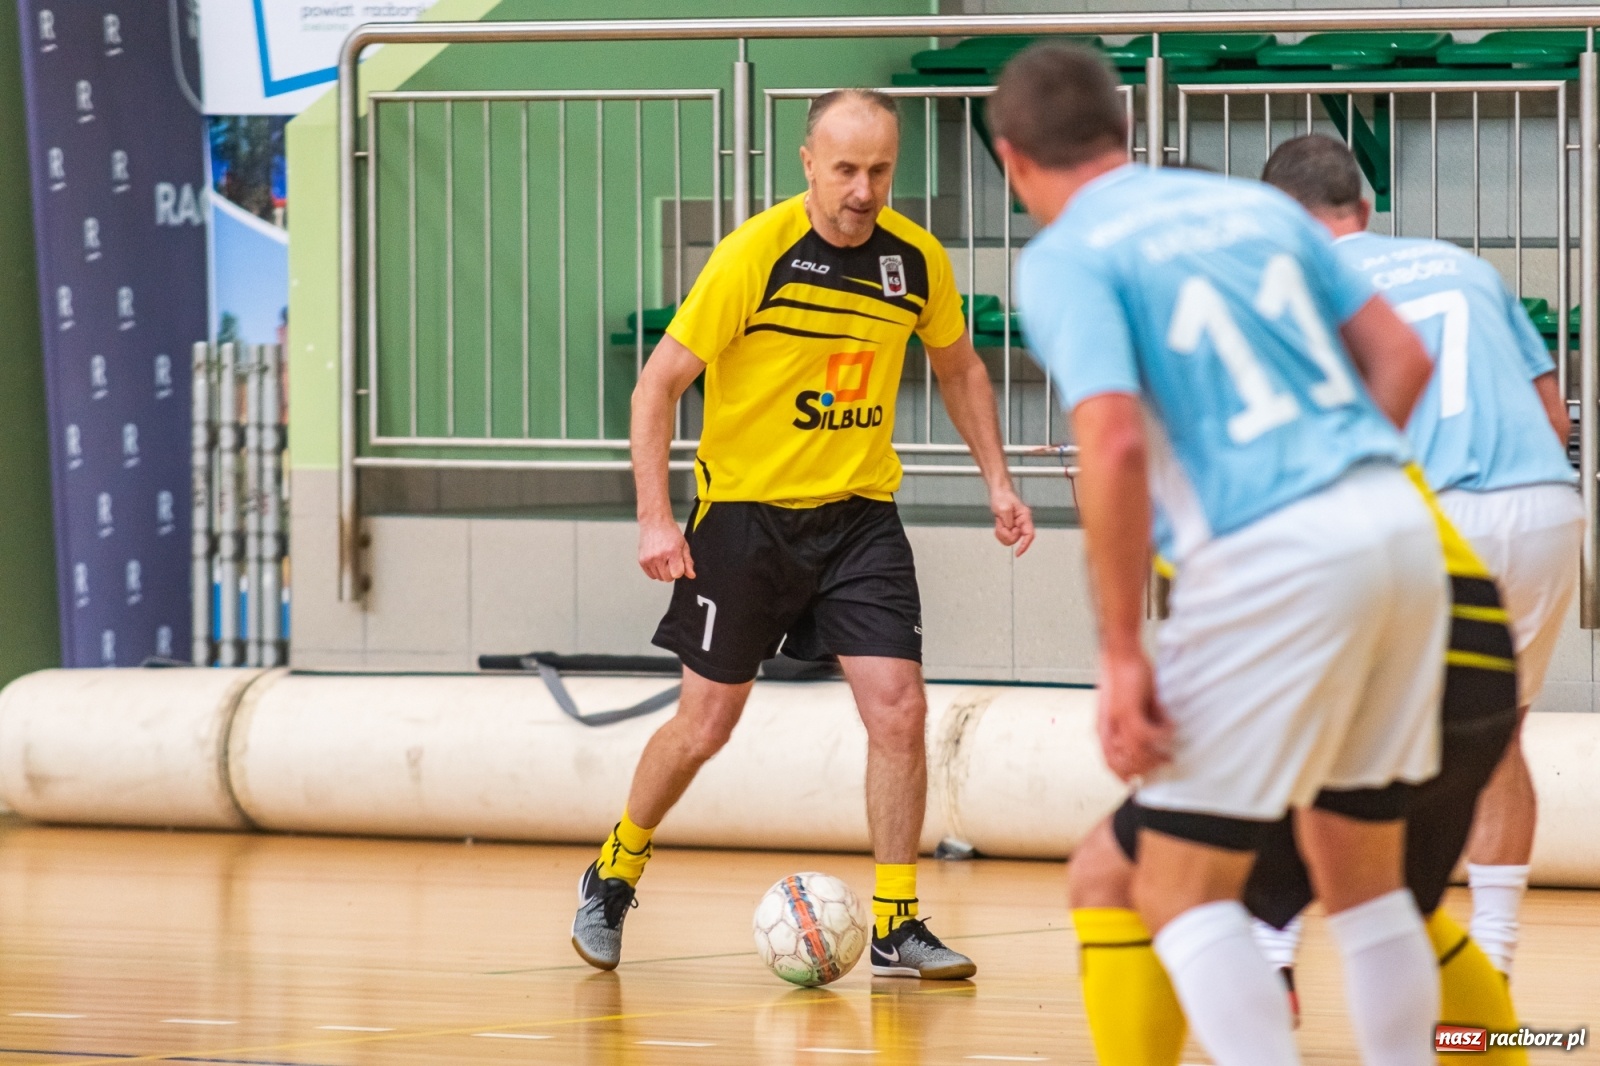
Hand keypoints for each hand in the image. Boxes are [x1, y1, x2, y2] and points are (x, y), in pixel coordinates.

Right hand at [638, 515, 695, 581]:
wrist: (654, 522)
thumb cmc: (669, 531)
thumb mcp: (683, 545)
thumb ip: (688, 562)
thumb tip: (691, 575)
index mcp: (672, 551)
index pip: (677, 574)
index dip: (680, 570)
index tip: (678, 563)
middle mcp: (659, 556)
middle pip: (668, 578)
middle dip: (671, 572)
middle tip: (670, 560)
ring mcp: (649, 559)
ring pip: (659, 578)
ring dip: (663, 571)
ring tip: (663, 558)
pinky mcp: (642, 561)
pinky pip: (651, 575)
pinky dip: (655, 571)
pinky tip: (657, 560)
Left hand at [989, 485, 1035, 555]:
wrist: (998, 492)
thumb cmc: (1002, 497)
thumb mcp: (1004, 508)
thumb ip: (1008, 521)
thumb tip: (1010, 530)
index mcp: (1025, 517)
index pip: (1029, 535)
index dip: (1025, 545)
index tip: (1018, 553)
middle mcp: (1022, 522)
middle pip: (1016, 539)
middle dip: (1006, 534)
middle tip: (1001, 524)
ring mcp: (1016, 525)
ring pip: (1010, 539)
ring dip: (1002, 533)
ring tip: (999, 522)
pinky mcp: (1010, 527)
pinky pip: (1004, 537)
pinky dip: (999, 533)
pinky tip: (998, 524)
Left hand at [1095, 649, 1173, 780]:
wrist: (1119, 653)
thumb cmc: (1125, 675)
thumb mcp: (1131, 704)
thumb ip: (1142, 721)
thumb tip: (1157, 737)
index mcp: (1104, 728)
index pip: (1108, 762)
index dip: (1123, 775)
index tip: (1140, 780)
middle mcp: (1107, 729)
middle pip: (1123, 765)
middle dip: (1147, 768)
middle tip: (1165, 761)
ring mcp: (1116, 722)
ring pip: (1136, 755)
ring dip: (1156, 755)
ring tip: (1168, 747)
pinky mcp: (1127, 712)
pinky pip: (1148, 736)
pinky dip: (1163, 734)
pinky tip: (1170, 725)